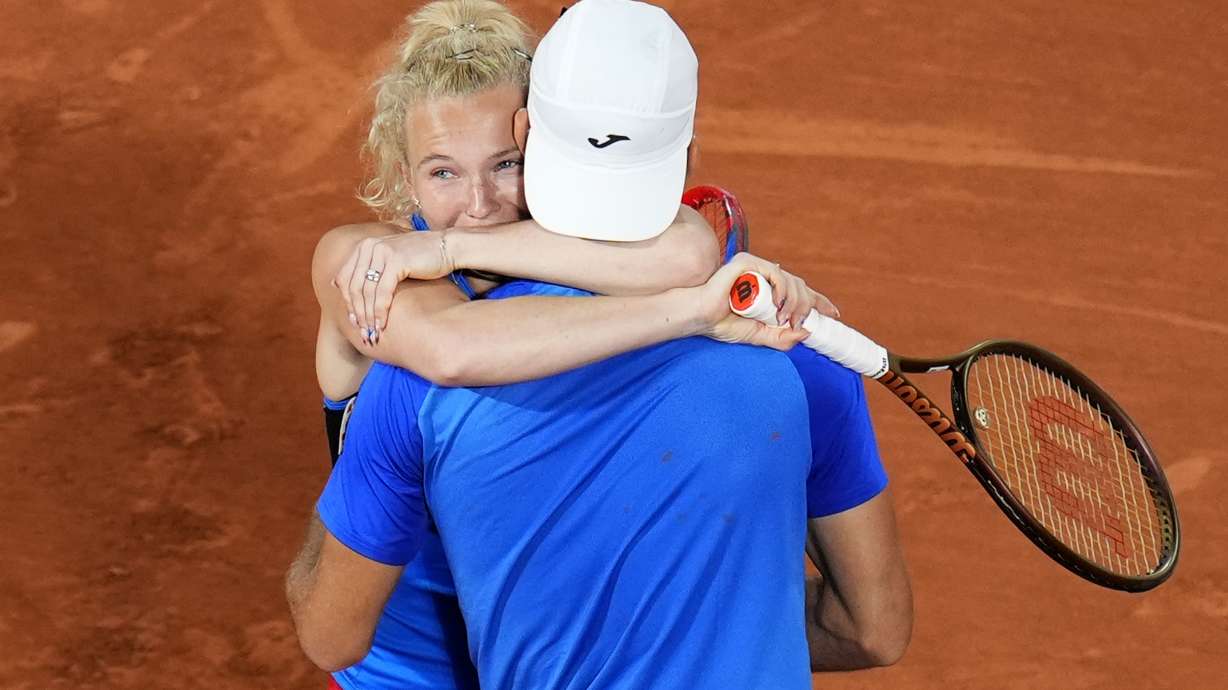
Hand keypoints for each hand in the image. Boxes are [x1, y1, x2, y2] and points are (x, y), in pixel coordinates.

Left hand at [332, 231, 453, 343]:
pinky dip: (380, 311)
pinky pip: (382, 292)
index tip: (354, 321)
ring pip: (367, 291)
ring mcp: (382, 252)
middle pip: (355, 286)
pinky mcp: (396, 261)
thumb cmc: (421, 258)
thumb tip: (334, 283)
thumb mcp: (388, 260)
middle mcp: (370, 246)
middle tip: (363, 332)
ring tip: (372, 332)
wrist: (448, 248)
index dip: (348, 302)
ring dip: (368, 316)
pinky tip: (382, 324)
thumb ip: (365, 269)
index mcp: (365, 246)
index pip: (346, 278)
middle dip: (358, 313)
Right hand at [695, 253, 838, 350]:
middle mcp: (765, 277)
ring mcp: (757, 268)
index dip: (819, 301)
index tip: (834, 314)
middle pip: (800, 287)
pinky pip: (776, 273)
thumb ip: (781, 337)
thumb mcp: (760, 336)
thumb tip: (806, 333)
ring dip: (795, 301)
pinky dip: (783, 289)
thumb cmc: (723, 324)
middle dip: (806, 306)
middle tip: (798, 324)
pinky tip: (780, 304)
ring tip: (785, 317)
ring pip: (792, 281)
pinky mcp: (749, 263)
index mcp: (769, 291)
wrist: (701, 317)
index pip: (800, 292)